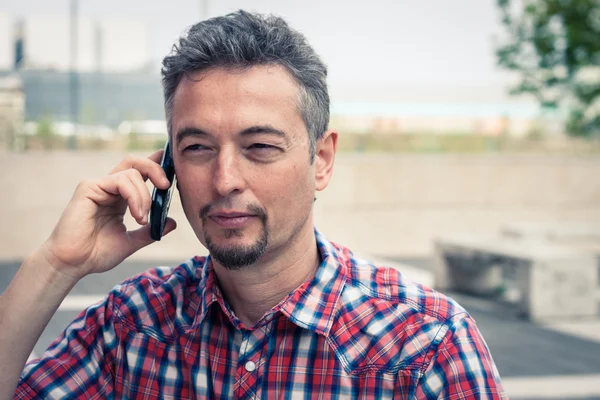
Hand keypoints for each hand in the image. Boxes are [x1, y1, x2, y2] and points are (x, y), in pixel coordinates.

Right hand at [38, 150, 176, 284]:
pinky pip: (120, 180)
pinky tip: (137, 215)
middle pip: (136, 163)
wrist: (73, 264)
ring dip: (144, 196)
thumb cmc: (95, 254)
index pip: (139, 173)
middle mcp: (109, 188)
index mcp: (119, 197)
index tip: (172, 163)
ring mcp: (98, 185)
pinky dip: (135, 196)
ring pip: (132, 173)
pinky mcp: (89, 187)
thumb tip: (172, 222)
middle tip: (166, 186)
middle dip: (156, 169)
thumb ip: (150, 231)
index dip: (155, 164)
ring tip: (143, 219)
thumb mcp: (130, 241)